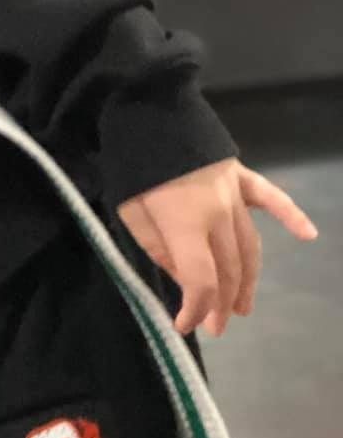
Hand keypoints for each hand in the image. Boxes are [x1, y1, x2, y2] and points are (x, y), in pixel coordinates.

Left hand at [117, 159, 316, 335]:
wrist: (147, 110)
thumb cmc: (131, 164)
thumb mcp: (129, 213)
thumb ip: (158, 249)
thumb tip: (181, 277)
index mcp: (187, 224)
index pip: (202, 281)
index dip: (196, 309)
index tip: (184, 325)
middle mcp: (219, 214)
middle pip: (229, 270)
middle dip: (222, 304)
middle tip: (216, 327)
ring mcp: (235, 193)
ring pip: (249, 247)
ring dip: (248, 281)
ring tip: (243, 307)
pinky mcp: (241, 175)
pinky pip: (271, 199)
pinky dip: (291, 217)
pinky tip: (307, 234)